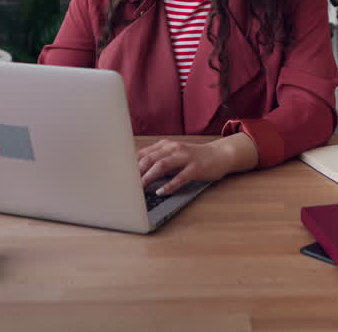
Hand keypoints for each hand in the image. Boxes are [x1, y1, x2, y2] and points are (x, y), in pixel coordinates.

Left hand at [136, 134, 258, 195]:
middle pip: (150, 159)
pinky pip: (180, 177)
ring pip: (162, 165)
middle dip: (136, 172)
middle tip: (126, 184)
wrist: (219, 155)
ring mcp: (185, 157)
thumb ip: (156, 160)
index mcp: (165, 145)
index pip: (143, 154)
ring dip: (149, 177)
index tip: (119, 176)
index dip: (130, 165)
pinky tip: (161, 192)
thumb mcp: (172, 155)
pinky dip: (169, 185)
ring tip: (140, 188)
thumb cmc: (192, 158)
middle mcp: (173, 148)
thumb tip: (135, 172)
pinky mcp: (196, 167)